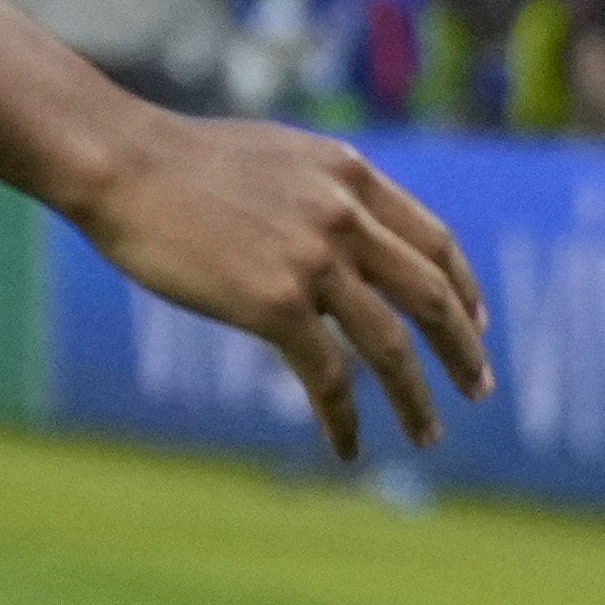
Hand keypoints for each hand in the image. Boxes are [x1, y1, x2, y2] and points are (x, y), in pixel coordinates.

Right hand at [62, 111, 488, 461]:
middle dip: (461, 346)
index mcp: (351, 174)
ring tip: (429, 435)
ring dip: (416, 396)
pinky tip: (348, 446)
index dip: (461, 286)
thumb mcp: (280, 157)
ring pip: (389, 344)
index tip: (477, 321)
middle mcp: (345, 214)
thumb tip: (344, 234)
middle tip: (479, 388)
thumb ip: (323, 192)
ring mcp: (314, 259)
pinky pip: (326, 376)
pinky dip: (344, 419)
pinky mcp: (273, 303)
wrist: (125, 164)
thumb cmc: (183, 161)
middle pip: (428, 293)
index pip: (432, 238)